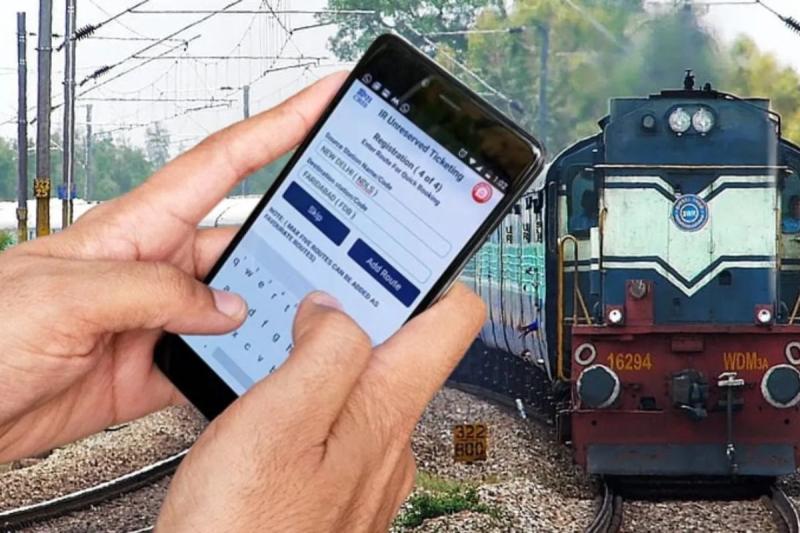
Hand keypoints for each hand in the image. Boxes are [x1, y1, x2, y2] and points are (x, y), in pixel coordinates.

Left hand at [0, 73, 346, 461]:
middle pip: (245, 240)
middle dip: (295, 239)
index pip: (222, 163)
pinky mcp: (158, 366)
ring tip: (305, 322)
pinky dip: (247, 365)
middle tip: (344, 246)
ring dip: (272, 315)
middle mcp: (156, 267)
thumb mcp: (66, 294)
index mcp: (135, 227)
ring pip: (241, 305)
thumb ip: (155, 292)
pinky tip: (265, 368)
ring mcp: (160, 318)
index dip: (278, 125)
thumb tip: (226, 305)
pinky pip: (219, 359)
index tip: (322, 100)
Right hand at [157, 284, 484, 531]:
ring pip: (368, 384)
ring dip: (334, 352)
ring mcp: (367, 467)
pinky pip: (341, 421)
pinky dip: (316, 395)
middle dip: (367, 309)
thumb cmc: (244, 530)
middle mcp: (389, 440)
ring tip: (289, 335)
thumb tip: (335, 309)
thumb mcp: (276, 421)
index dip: (439, 272)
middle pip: (407, 347)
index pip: (452, 319)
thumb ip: (319, 353)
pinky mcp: (338, 485)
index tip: (417, 245)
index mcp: (384, 410)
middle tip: (320, 285)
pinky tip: (277, 396)